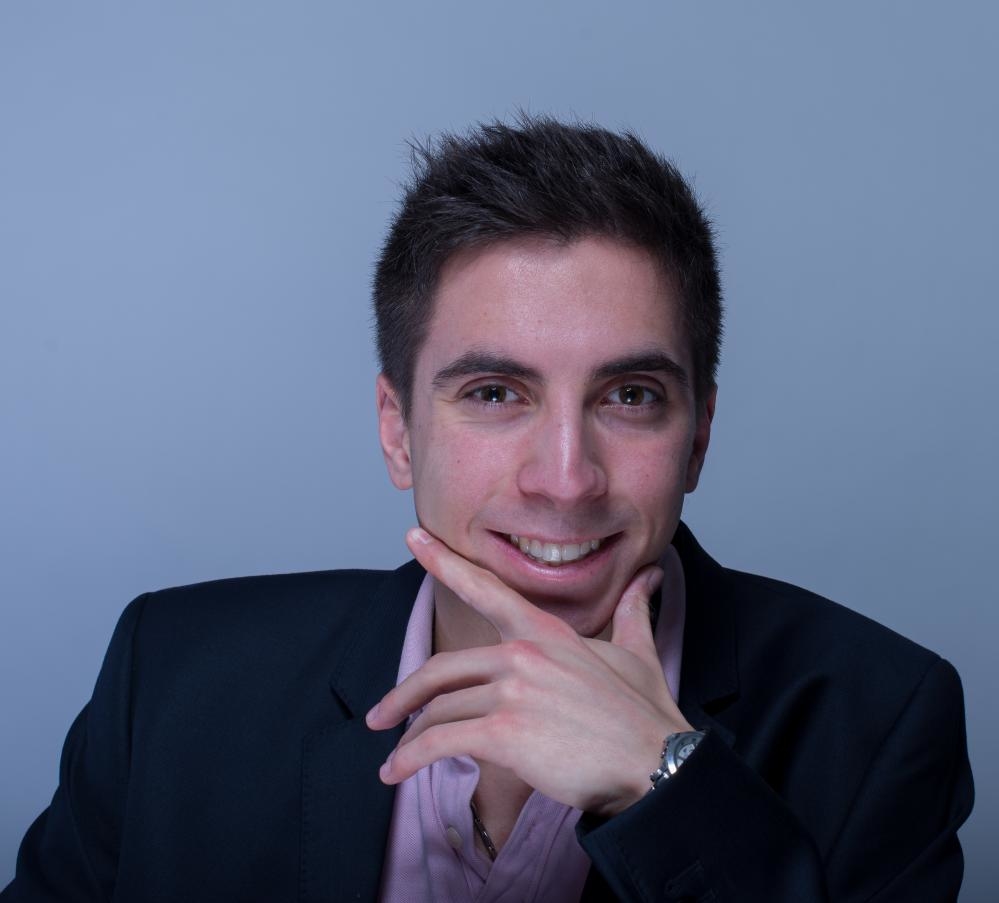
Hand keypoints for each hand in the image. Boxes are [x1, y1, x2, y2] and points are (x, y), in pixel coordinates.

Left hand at [365, 527, 692, 816]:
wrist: (658, 765)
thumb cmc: (646, 714)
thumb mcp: (637, 651)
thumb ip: (632, 609)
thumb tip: (650, 575)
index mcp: (546, 633)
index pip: (487, 589)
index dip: (445, 562)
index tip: (414, 539)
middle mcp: (523, 654)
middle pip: (442, 669)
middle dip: (404, 694)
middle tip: (381, 713)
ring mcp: (513, 691)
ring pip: (439, 710)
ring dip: (409, 737)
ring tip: (393, 758)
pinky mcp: (505, 732)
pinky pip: (441, 742)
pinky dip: (410, 758)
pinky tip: (396, 772)